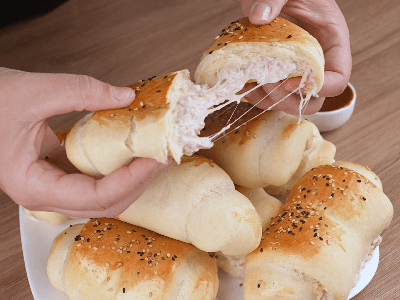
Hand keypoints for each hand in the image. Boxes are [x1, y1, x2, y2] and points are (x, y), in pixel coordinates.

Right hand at [0, 68, 168, 217]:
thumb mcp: (32, 91)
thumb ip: (82, 92)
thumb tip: (126, 96)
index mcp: (33, 185)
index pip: (96, 197)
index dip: (131, 180)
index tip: (155, 159)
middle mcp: (44, 193)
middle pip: (104, 204)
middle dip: (138, 182)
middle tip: (162, 157)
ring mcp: (52, 185)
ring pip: (102, 196)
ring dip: (130, 178)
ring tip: (153, 155)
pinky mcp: (57, 172)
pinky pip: (94, 180)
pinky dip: (116, 168)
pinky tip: (131, 151)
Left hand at [240, 0, 351, 114]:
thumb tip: (258, 17)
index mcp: (332, 44)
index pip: (338, 79)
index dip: (318, 87)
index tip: (290, 81)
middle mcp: (316, 64)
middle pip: (313, 101)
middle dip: (289, 99)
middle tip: (266, 81)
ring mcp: (296, 73)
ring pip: (288, 103)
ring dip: (267, 98)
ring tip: (249, 80)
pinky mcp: (277, 75)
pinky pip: (268, 96)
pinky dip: (254, 94)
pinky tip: (241, 82)